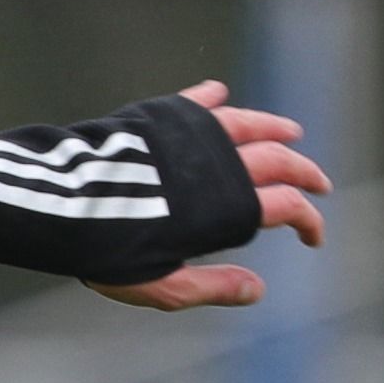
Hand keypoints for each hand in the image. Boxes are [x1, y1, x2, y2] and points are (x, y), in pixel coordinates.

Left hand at [90, 83, 333, 311]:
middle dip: (304, 172)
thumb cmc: (107, 254)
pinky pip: (193, 104)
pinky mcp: (160, 119)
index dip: (308, 221)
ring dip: (272, 127)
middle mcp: (219, 166)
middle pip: (279, 161)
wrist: (64, 207)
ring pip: (246, 124)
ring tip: (289, 132)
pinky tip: (218, 92)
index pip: (286, 207)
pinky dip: (209, 98)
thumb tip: (256, 290)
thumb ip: (210, 285)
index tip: (313, 236)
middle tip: (318, 183)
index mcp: (227, 208)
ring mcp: (192, 138)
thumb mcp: (161, 285)